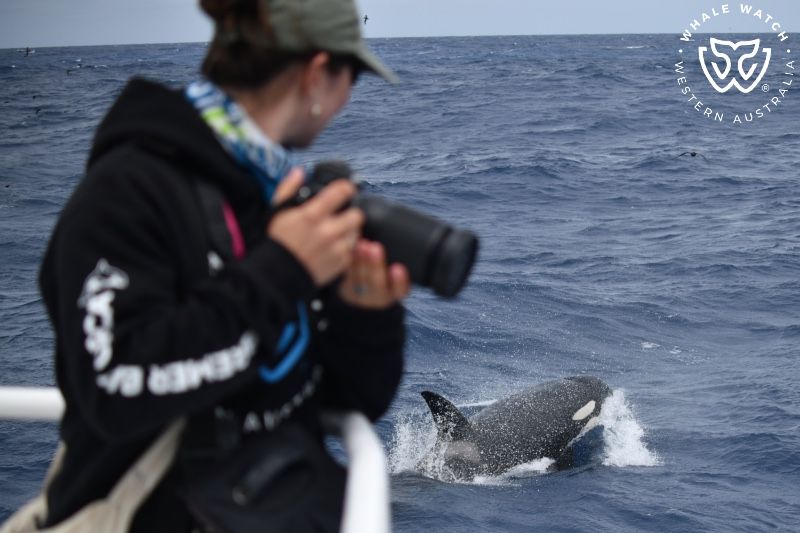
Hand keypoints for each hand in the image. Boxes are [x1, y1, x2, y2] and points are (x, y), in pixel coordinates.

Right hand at [268, 167, 363, 286]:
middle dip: (351, 213)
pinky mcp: (339, 264)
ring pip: (356, 234)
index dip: (346, 187)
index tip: (346, 189)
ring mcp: (335, 250)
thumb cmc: (277, 241)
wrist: (277, 274)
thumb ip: (288, 188)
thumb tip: (299, 172)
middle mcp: (327, 232)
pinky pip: (352, 251)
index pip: (341, 192)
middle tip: (343, 216)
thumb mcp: (277, 211)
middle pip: (357, 215)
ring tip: (337, 233)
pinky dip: (346, 249)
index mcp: (312, 215)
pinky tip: (334, 248)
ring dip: (349, 232)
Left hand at [339, 240, 410, 308]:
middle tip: (374, 247)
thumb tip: (402, 236)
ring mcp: (361, 296)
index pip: (400, 290)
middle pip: (377, 284)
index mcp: (395, 294)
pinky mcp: (347, 291)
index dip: (399, 281)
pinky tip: (350, 248)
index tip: (398, 268)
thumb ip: (396, 267)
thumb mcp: (394, 279)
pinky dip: (349, 262)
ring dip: (360, 260)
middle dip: (375, 265)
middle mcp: (379, 297)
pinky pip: (346, 277)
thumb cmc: (385, 282)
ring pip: (359, 279)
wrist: (362, 301)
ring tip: (361, 244)